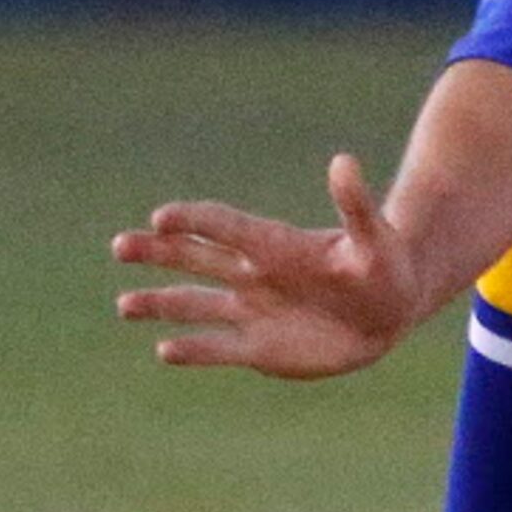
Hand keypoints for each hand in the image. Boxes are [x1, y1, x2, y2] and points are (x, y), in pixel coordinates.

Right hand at [112, 153, 423, 378]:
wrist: (390, 311)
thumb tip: (344, 161)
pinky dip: (192, 349)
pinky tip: (164, 350)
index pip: (225, 225)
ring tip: (124, 304)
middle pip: (194, 258)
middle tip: (120, 246)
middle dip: (157, 252)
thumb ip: (355, 205)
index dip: (195, 220)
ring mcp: (252, 310)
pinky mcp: (258, 347)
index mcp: (276, 243)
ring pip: (194, 304)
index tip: (162, 217)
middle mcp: (254, 273)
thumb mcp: (374, 237)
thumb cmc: (384, 266)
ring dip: (159, 303)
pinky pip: (217, 347)